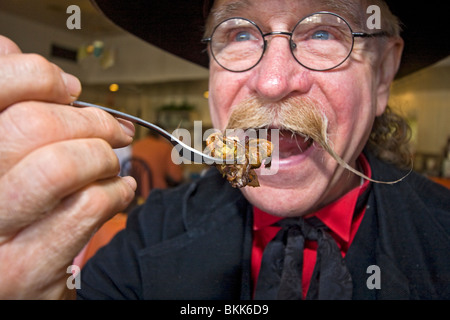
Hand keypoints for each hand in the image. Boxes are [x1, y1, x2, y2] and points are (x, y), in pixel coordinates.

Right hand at [0, 35, 136, 298]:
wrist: (11, 280)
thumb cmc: (11, 209)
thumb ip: (3, 103)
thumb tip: (13, 53)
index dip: (38, 76)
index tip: (68, 88)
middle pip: (33, 124)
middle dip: (91, 120)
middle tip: (114, 129)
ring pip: (61, 165)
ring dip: (103, 157)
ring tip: (112, 163)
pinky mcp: (25, 270)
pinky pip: (87, 207)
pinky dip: (116, 193)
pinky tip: (118, 192)